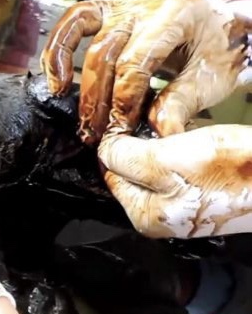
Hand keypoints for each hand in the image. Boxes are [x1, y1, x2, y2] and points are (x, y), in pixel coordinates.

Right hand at [40, 0, 251, 144]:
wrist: (224, 25)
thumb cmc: (220, 47)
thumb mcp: (212, 76)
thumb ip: (182, 102)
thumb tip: (158, 131)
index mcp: (177, 14)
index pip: (136, 62)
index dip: (123, 100)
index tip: (119, 127)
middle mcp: (146, 4)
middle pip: (106, 51)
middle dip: (96, 97)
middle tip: (93, 130)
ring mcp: (125, 4)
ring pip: (84, 31)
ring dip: (67, 66)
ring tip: (60, 96)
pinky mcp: (111, 9)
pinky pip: (76, 19)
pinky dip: (59, 45)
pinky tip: (54, 72)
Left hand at [97, 124, 251, 238]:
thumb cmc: (232, 170)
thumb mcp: (165, 161)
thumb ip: (126, 158)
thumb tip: (104, 150)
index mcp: (145, 215)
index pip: (110, 173)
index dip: (114, 144)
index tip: (123, 121)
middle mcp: (161, 215)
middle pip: (132, 169)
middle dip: (138, 144)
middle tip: (153, 123)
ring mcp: (185, 203)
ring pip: (157, 163)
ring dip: (161, 143)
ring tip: (177, 131)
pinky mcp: (206, 190)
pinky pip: (181, 163)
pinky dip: (182, 146)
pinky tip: (195, 138)